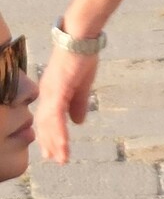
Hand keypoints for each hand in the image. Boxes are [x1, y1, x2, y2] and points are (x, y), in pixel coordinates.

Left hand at [34, 47, 98, 164]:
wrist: (80, 38)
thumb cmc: (81, 57)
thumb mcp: (82, 85)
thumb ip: (78, 104)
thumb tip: (77, 122)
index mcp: (51, 92)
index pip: (47, 119)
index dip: (49, 136)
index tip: (53, 151)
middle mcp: (46, 93)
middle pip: (44, 124)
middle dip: (49, 143)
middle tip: (55, 160)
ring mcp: (50, 92)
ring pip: (49, 124)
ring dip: (55, 143)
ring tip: (61, 158)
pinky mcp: (58, 90)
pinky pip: (56, 117)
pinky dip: (59, 133)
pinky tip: (62, 145)